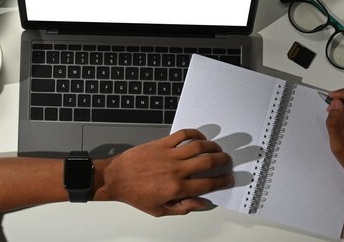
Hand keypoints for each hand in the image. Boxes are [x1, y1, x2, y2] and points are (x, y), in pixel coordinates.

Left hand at [95, 129, 233, 216]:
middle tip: (227, 160)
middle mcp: (176, 170)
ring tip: (217, 148)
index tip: (228, 178)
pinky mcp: (161, 143)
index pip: (208, 184)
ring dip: (212, 146)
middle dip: (222, 160)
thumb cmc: (135, 195)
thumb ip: (183, 208)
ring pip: (199, 146)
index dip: (222, 181)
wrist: (116, 178)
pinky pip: (182, 135)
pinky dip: (194, 133)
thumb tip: (202, 203)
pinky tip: (200, 137)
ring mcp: (169, 154)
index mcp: (177, 188)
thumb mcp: (159, 210)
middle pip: (208, 162)